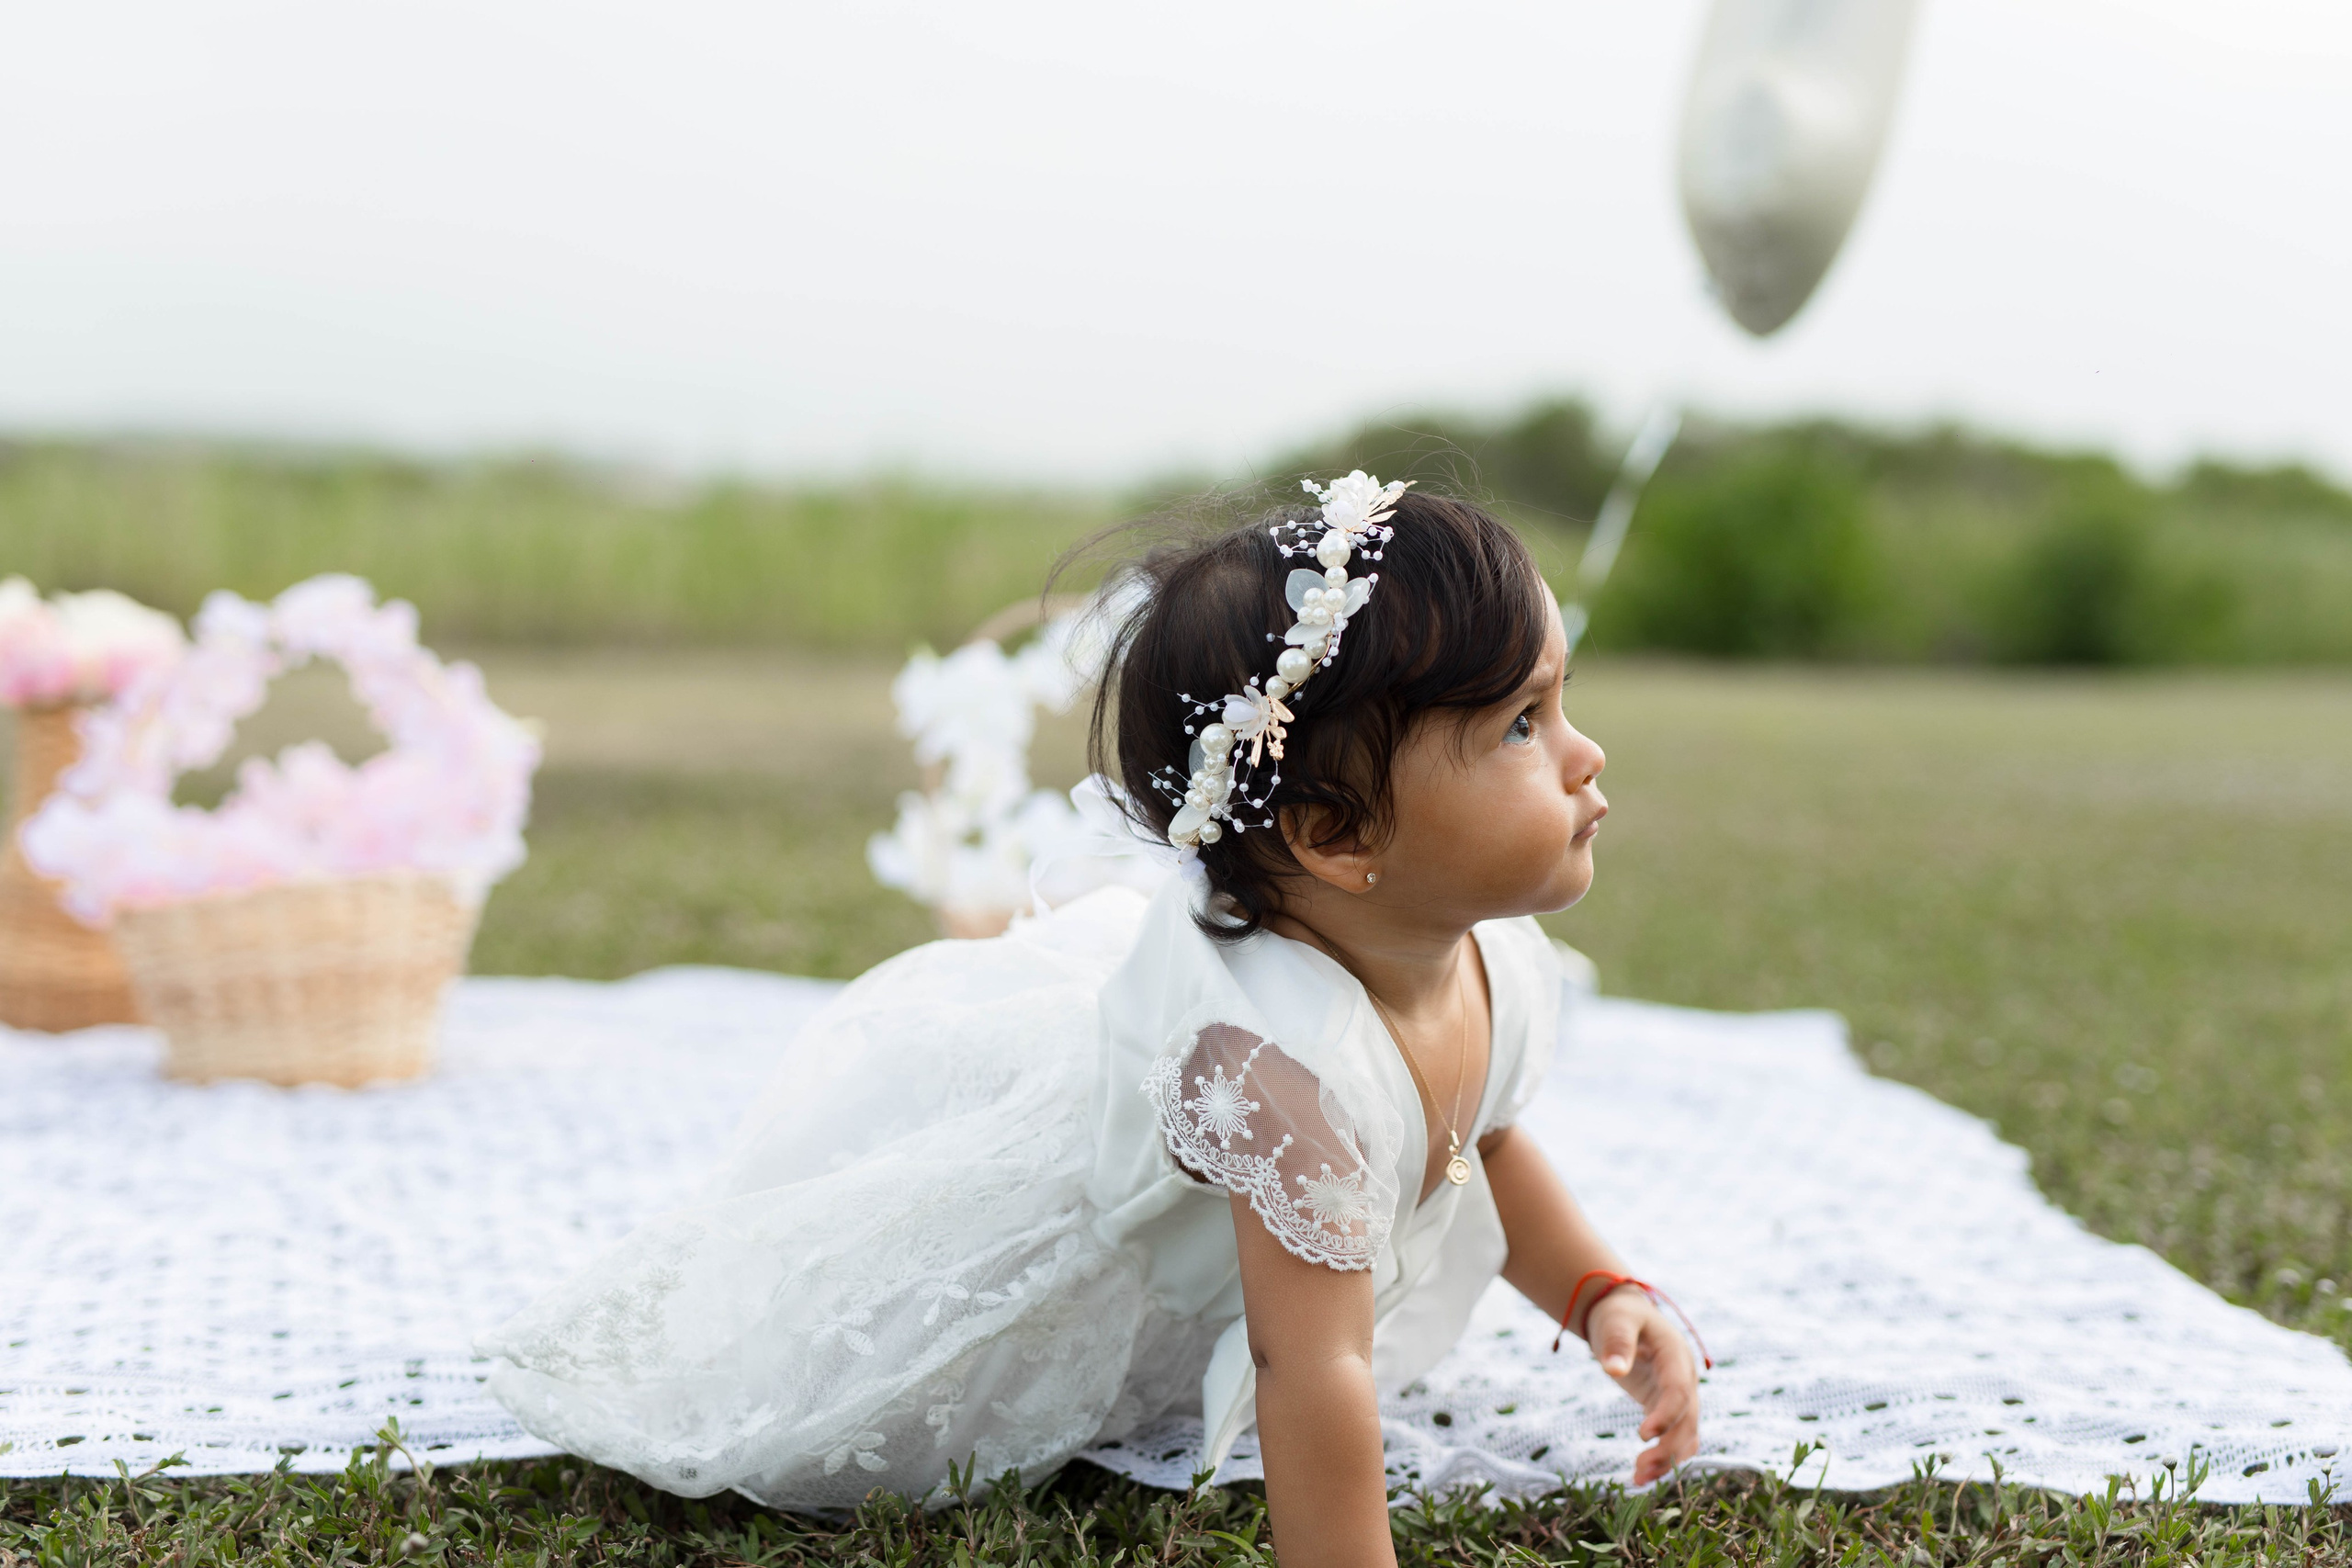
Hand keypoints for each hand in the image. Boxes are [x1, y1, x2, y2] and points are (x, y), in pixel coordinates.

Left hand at [1583, 1285, 1700, 1484]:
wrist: (1624, 1315)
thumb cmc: (1618, 1315)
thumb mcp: (1615, 1321)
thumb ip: (1616, 1342)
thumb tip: (1613, 1370)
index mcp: (1676, 1355)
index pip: (1679, 1391)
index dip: (1666, 1414)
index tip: (1643, 1434)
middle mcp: (1684, 1378)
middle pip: (1686, 1419)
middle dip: (1667, 1447)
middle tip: (1639, 1470)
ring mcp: (1679, 1393)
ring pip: (1685, 1433)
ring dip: (1667, 1458)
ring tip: (1638, 1479)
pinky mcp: (1667, 1406)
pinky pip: (1675, 1435)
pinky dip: (1665, 1455)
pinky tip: (1644, 1474)